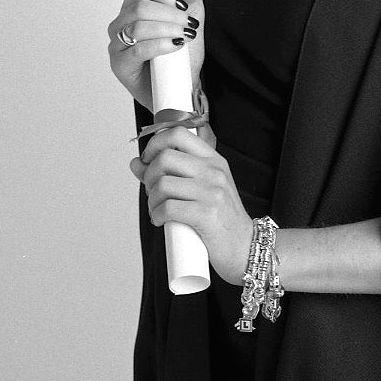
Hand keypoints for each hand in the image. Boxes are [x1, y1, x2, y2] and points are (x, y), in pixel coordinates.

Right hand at [107, 0, 204, 110]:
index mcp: (134, 8)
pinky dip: (160, 45)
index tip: (182, 4)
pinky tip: (176, 46)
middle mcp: (121, 24)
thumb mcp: (191, 23)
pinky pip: (138, 50)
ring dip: (167, 29)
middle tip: (189, 23)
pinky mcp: (120, 65)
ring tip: (185, 36)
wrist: (179, 89)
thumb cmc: (179, 56)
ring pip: (138, 27)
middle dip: (170, 13)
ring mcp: (117, 44)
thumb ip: (191, 0)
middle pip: (140, 7)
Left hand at [131, 126, 252, 285]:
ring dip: (151, 200)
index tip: (148, 158)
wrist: (245, 246)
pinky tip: (161, 220)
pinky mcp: (206, 214)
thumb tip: (136, 163)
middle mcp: (214, 171)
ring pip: (163, 184)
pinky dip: (156, 216)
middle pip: (165, 157)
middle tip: (152, 191)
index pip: (179, 134)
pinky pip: (168, 208)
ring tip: (157, 209)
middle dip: (149, 176)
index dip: (155, 143)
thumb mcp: (202, 187)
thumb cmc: (221, 218)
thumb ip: (170, 173)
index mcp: (213, 160)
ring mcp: (211, 191)